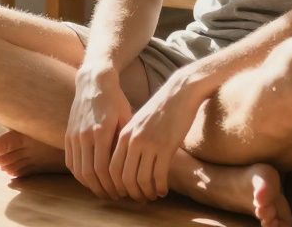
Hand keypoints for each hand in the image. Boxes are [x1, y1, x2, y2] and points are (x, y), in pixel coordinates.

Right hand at [65, 68, 132, 199]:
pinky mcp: (68, 135)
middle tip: (113, 196)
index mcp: (101, 131)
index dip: (111, 184)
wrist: (94, 83)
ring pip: (78, 170)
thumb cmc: (115, 101)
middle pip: (89, 173)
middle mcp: (84, 135)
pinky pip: (70, 162)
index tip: (122, 192)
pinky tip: (90, 180)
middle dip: (102, 189)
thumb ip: (126, 141)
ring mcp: (74, 135)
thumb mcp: (126, 118)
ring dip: (90, 185)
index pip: (102, 168)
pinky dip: (79, 175)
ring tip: (103, 191)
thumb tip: (134, 166)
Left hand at [109, 75, 202, 201]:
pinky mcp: (166, 147)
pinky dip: (160, 187)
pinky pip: (159, 176)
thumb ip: (129, 140)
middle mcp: (133, 141)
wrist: (180, 93)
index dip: (116, 185)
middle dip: (130, 193)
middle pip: (124, 177)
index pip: (112, 169)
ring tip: (152, 196)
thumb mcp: (138, 123)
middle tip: (138, 200)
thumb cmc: (160, 109)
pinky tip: (163, 191)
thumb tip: (125, 163)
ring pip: (142, 179)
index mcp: (123, 135)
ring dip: (146, 193)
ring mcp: (149, 144)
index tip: (123, 194)